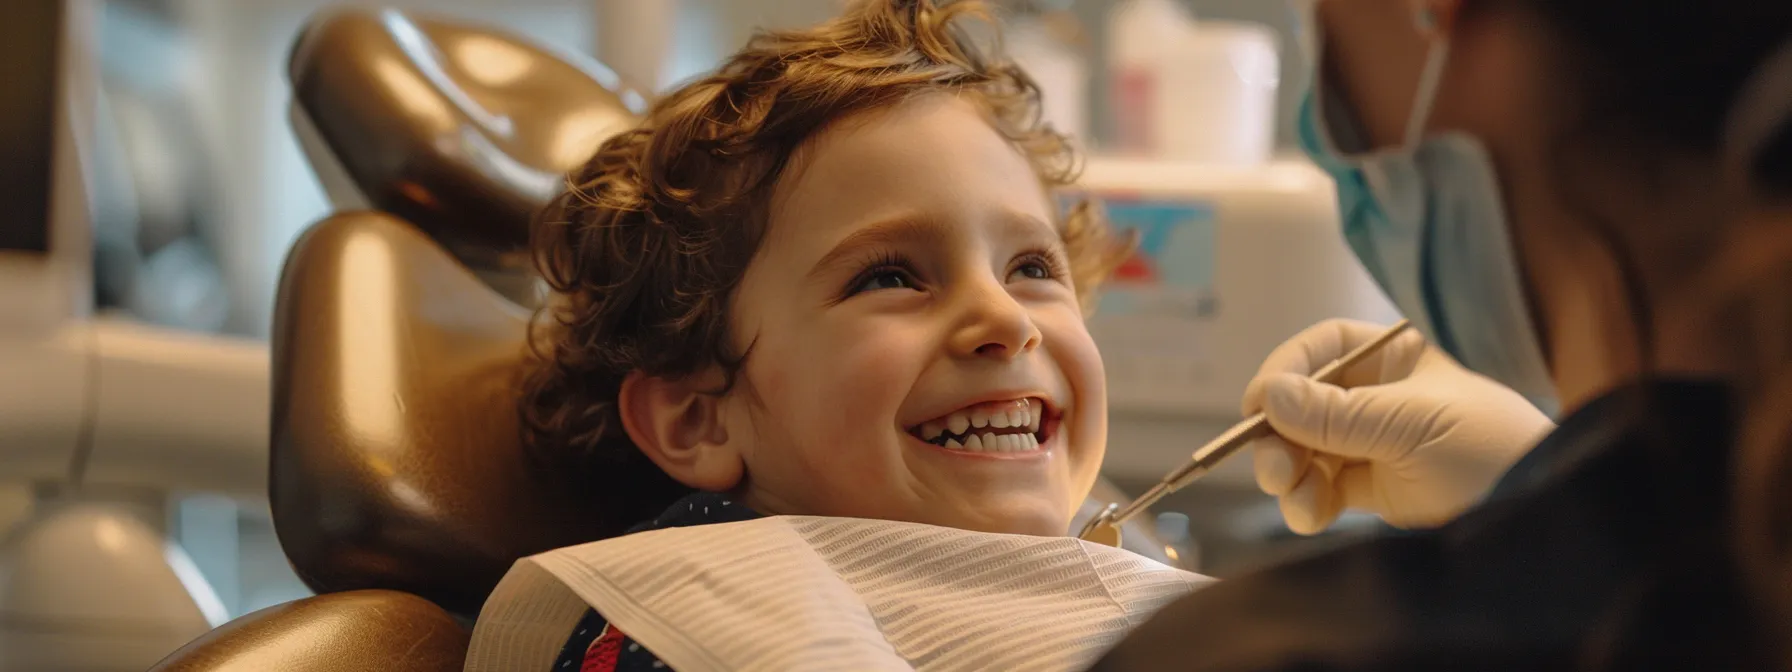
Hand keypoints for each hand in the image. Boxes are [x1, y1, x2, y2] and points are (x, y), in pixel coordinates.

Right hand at [1242, 319, 1553, 533]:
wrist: (1539, 511)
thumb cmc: (1492, 449)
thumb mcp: (1411, 423)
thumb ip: (1336, 413)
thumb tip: (1267, 396)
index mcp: (1398, 357)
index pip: (1324, 348)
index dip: (1285, 371)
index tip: (1257, 405)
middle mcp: (1381, 394)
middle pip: (1303, 403)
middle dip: (1280, 436)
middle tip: (1274, 469)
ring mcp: (1376, 442)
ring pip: (1305, 450)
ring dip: (1290, 475)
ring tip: (1297, 500)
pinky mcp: (1375, 488)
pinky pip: (1321, 488)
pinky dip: (1306, 502)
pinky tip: (1310, 515)